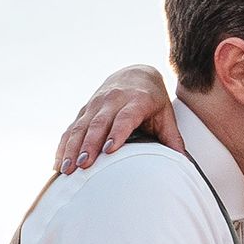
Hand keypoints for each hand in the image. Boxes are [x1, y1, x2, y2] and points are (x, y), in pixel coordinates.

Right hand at [53, 66, 183, 173]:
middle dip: (89, 145)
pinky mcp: (85, 110)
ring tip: (67, 169)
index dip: (117, 133)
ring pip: (81, 126)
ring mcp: (96, 104)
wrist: (135, 74)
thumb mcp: (166, 116)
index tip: (109, 150)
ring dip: (72, 148)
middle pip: (99, 123)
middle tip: (84, 165)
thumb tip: (184, 164)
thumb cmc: (153, 101)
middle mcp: (113, 100)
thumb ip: (173, 139)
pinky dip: (63, 146)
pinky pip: (71, 128)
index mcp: (136, 100)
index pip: (125, 118)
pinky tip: (58, 163)